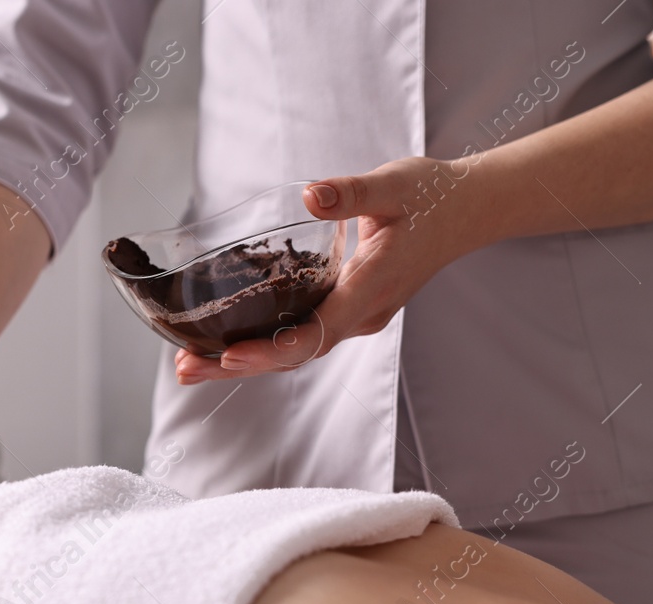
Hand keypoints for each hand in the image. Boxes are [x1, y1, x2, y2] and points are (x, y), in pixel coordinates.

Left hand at [175, 156, 488, 384]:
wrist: (469, 211)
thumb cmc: (433, 195)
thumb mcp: (394, 183)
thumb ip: (352, 192)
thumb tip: (311, 193)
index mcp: (373, 286)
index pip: (318, 331)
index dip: (273, 348)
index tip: (230, 354)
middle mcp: (364, 313)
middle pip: (296, 353)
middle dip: (239, 365)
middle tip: (184, 371)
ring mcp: (358, 317)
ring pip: (296, 350)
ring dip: (245, 360)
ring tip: (189, 365)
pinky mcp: (350, 310)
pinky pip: (302, 336)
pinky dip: (263, 343)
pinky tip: (224, 342)